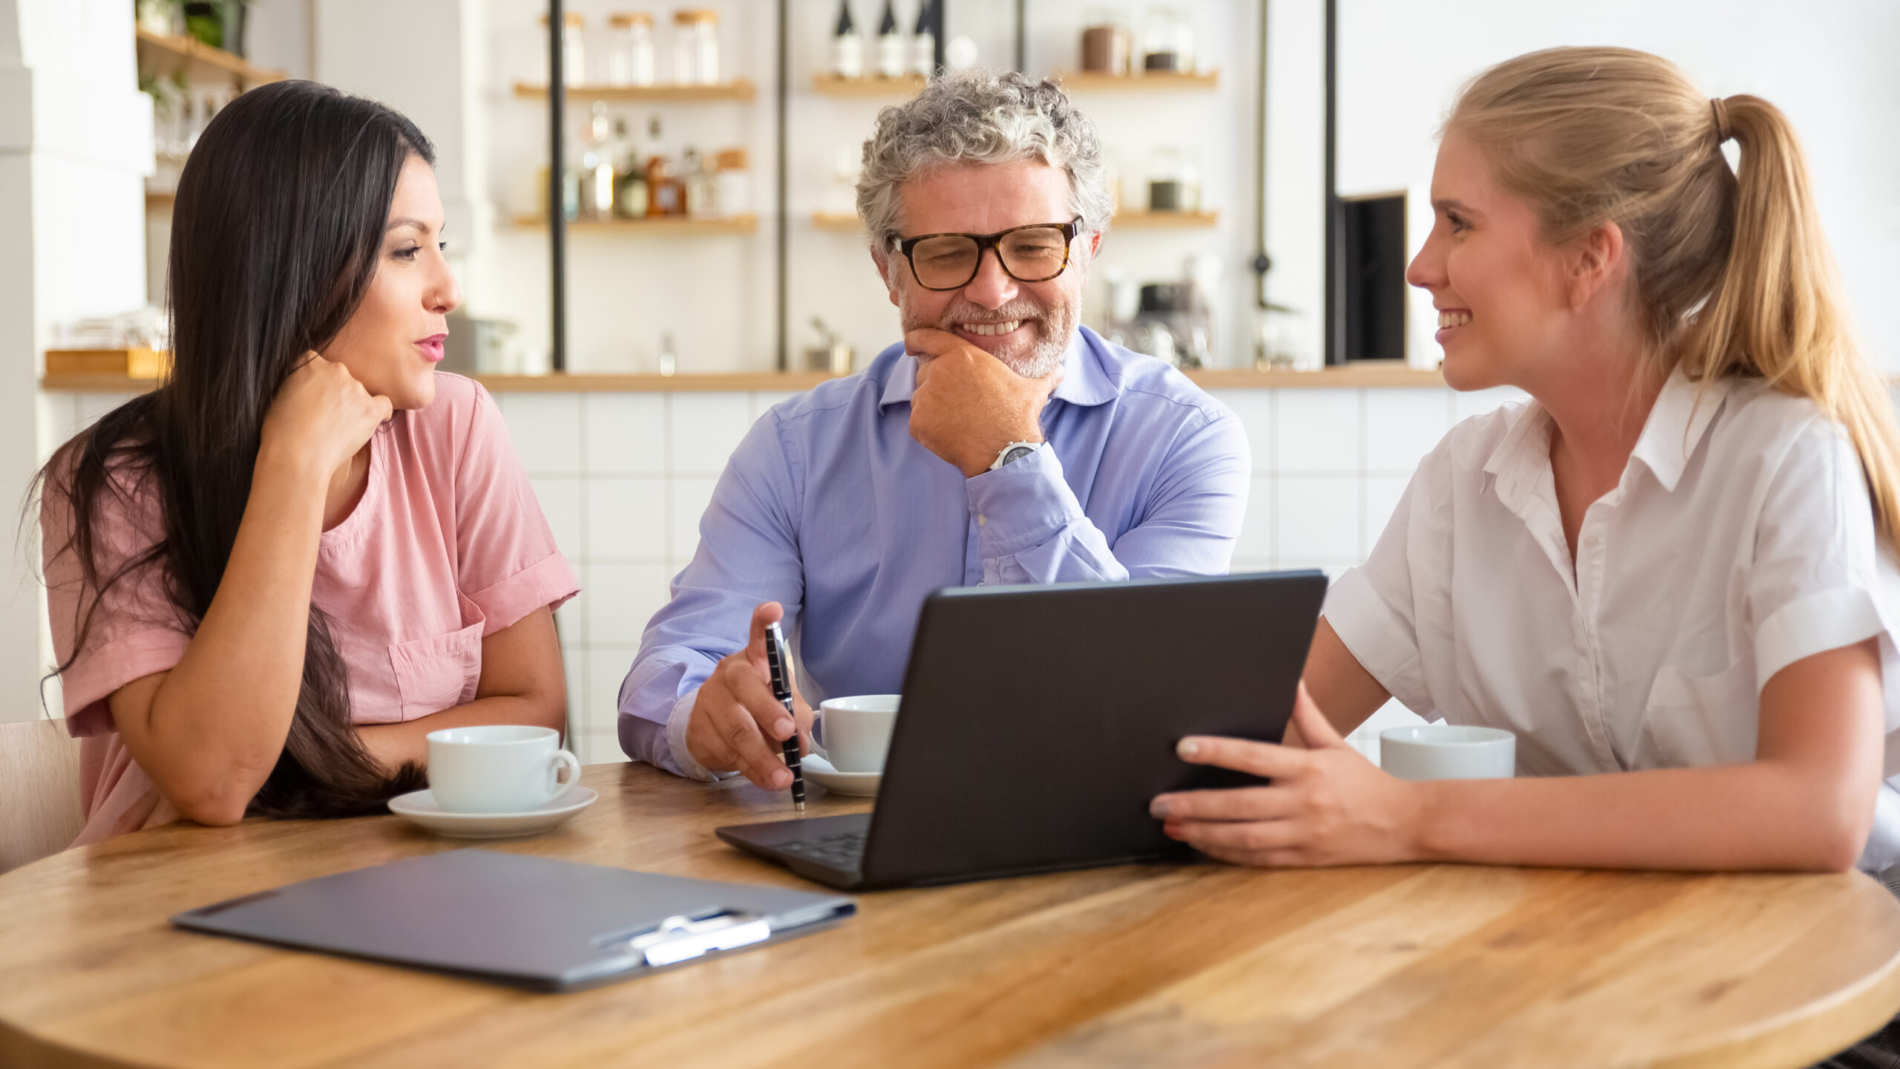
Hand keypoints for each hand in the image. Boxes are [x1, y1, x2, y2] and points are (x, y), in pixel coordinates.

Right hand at [259, 352, 392, 482]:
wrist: (295, 456)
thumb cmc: (280, 433)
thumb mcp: (279, 395)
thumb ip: (299, 383)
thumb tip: (308, 388)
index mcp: (310, 363)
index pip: (319, 364)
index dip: (318, 383)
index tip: (314, 399)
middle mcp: (335, 369)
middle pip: (341, 378)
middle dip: (336, 394)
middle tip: (326, 417)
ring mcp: (355, 388)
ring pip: (360, 393)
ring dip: (353, 406)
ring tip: (337, 429)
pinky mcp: (370, 408)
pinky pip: (384, 405)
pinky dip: (379, 414)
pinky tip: (368, 423)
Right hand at [684, 602, 813, 787]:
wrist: (712, 724)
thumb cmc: (757, 706)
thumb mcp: (782, 702)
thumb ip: (798, 715)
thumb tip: (801, 739)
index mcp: (753, 660)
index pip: (758, 638)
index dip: (763, 623)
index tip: (772, 610)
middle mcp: (728, 675)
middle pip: (746, 690)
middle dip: (768, 713)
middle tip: (788, 733)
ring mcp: (709, 702)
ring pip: (736, 730)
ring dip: (763, 757)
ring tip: (783, 777)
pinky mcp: (698, 731)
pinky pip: (726, 753)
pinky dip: (751, 770)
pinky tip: (766, 779)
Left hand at [905, 328, 1060, 477]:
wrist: (1003, 451)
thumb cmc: (1018, 417)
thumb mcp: (1034, 389)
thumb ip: (1044, 375)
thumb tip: (1060, 371)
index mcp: (962, 355)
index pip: (927, 337)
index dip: (917, 340)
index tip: (911, 344)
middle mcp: (939, 370)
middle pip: (926, 372)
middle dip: (937, 385)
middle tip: (959, 403)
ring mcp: (926, 396)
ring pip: (921, 398)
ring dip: (933, 407)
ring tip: (959, 420)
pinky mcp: (918, 422)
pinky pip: (918, 422)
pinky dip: (930, 429)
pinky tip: (951, 435)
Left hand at [1149, 683, 1425, 866]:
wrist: (1404, 823)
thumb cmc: (1365, 781)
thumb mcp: (1335, 744)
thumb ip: (1307, 715)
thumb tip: (1293, 680)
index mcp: (1309, 769)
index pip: (1254, 757)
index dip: (1217, 752)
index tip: (1184, 748)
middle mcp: (1303, 803)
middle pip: (1240, 804)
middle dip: (1195, 805)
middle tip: (1159, 802)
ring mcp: (1303, 834)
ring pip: (1243, 837)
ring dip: (1203, 832)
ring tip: (1172, 825)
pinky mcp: (1303, 858)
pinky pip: (1257, 859)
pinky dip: (1225, 853)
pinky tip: (1201, 844)